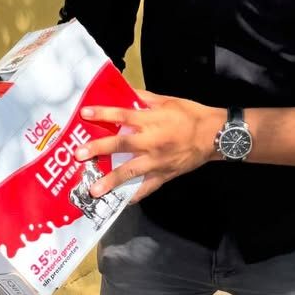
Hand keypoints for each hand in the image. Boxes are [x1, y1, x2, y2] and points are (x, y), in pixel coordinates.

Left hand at [77, 91, 222, 200]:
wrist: (215, 136)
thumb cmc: (191, 115)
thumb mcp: (168, 101)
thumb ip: (144, 98)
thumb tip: (123, 92)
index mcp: (153, 120)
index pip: (124, 115)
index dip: (104, 114)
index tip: (85, 114)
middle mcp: (153, 142)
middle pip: (122, 145)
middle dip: (99, 149)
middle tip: (78, 155)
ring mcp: (158, 161)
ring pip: (131, 172)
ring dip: (111, 181)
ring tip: (93, 190)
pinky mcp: (164, 175)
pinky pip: (146, 188)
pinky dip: (133, 196)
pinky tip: (119, 202)